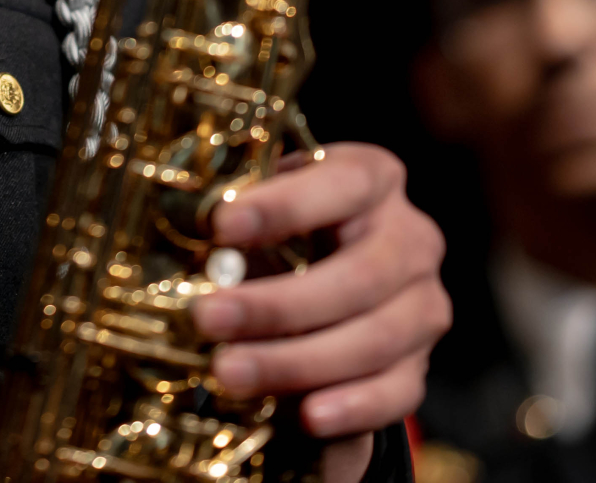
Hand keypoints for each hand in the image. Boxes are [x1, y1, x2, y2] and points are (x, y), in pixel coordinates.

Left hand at [189, 143, 449, 479]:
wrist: (325, 285)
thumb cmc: (281, 235)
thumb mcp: (262, 212)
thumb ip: (235, 220)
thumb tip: (173, 234)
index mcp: (374, 178)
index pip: (343, 183)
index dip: (285, 205)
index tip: (221, 225)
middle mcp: (410, 238)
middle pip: (360, 275)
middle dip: (278, 303)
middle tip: (208, 318)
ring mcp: (422, 305)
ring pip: (375, 338)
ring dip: (298, 361)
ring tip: (230, 372)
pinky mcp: (419, 365)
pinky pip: (396, 392)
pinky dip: (352, 407)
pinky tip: (307, 417)